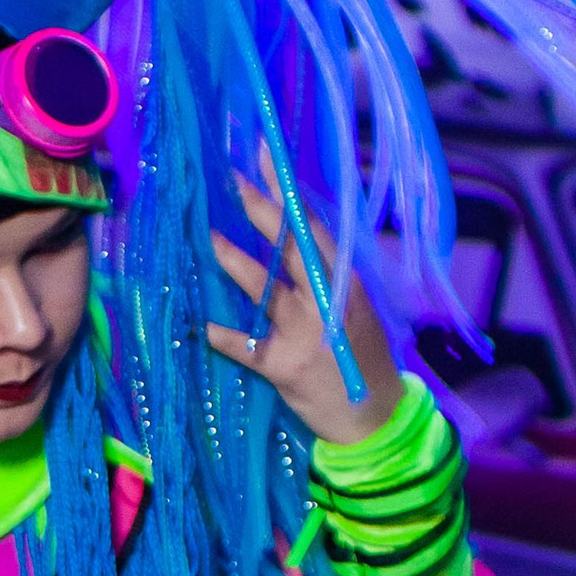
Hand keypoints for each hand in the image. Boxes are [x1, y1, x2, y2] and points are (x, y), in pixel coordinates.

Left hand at [206, 158, 404, 447]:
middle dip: (262, 211)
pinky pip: (246, 347)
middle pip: (292, 248)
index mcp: (345, 283)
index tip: (266, 156)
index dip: (288, 191)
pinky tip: (203, 326)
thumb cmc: (360, 359)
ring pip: (266, 290)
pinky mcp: (284, 367)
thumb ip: (325, 276)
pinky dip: (224, 336)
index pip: (314, 226)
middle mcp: (326, 301)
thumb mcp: (353, 309)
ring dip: (236, 263)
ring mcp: (305, 334)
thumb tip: (289, 234)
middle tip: (233, 180)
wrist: (373, 419)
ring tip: (210, 239)